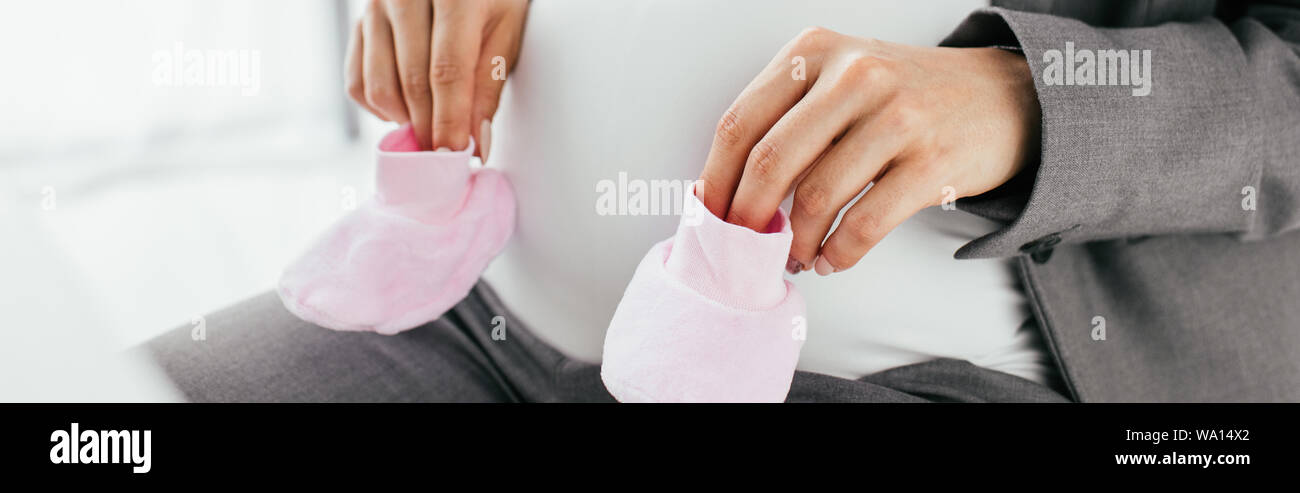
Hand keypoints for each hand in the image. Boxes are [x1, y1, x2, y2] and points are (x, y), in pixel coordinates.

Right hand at [346, 0, 528, 156]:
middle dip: (430, 129)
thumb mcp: (506, 30)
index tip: (456, 153)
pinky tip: (407, 109)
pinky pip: (358, 83)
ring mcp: (374, 8)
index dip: (450, 120)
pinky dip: (381, 109)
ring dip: (406, 121)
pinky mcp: (358, 24)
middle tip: (447, 155)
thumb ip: (489, 83)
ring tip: (432, 128)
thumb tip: (476, 141)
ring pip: (379, 87)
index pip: (447, 70)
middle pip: (412, 83)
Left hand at [696, 27, 1039, 274]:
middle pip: (770, 162)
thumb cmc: (903, 97)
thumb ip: (787, 119)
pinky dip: (839, 254)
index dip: (715, 180)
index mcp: (817, 50)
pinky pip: (864, 224)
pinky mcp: (932, 162)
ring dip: (796, 243)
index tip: (708, 216)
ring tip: (795, 257)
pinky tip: (831, 260)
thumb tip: (727, 193)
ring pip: (816, 198)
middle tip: (743, 248)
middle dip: (747, 218)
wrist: (1002, 97)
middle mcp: (855, 75)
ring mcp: (898, 117)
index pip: (741, 123)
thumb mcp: (840, 79)